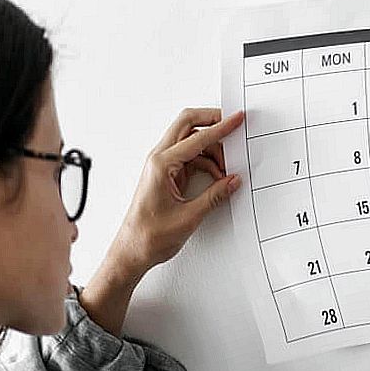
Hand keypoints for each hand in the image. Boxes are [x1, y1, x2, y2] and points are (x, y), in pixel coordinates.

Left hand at [114, 108, 245, 272]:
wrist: (132, 250)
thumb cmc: (149, 235)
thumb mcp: (189, 217)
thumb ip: (215, 196)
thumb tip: (233, 181)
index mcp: (161, 164)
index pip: (197, 137)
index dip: (221, 128)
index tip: (237, 119)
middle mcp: (159, 159)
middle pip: (188, 125)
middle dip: (212, 121)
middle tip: (233, 126)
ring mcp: (162, 166)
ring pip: (191, 141)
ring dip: (212, 149)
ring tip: (228, 168)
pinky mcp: (167, 175)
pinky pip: (190, 158)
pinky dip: (206, 162)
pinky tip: (218, 177)